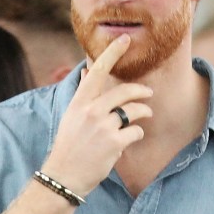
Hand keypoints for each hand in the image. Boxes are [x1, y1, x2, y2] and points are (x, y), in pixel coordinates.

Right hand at [42, 34, 152, 196]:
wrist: (64, 175)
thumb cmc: (69, 146)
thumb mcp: (71, 117)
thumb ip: (83, 95)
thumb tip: (87, 72)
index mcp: (79, 102)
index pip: (97, 71)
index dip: (112, 53)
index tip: (124, 39)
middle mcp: (91, 110)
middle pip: (124, 91)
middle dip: (141, 91)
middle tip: (149, 93)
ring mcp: (103, 126)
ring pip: (134, 111)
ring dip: (143, 113)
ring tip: (145, 116)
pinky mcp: (114, 142)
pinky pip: (136, 131)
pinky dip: (136, 134)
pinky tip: (130, 140)